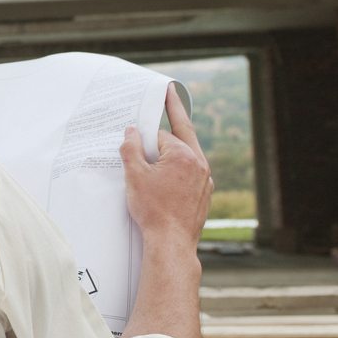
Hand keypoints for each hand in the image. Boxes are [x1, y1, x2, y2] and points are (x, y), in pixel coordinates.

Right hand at [119, 84, 212, 259]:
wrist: (172, 243)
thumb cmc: (154, 211)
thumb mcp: (134, 176)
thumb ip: (131, 149)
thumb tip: (131, 132)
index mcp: (184, 155)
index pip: (161, 134)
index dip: (145, 137)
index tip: (135, 134)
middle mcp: (200, 164)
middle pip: (184, 134)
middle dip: (175, 115)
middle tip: (171, 94)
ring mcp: (205, 179)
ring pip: (188, 155)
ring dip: (175, 148)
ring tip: (164, 144)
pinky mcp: (205, 193)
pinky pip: (192, 171)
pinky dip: (181, 167)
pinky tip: (169, 176)